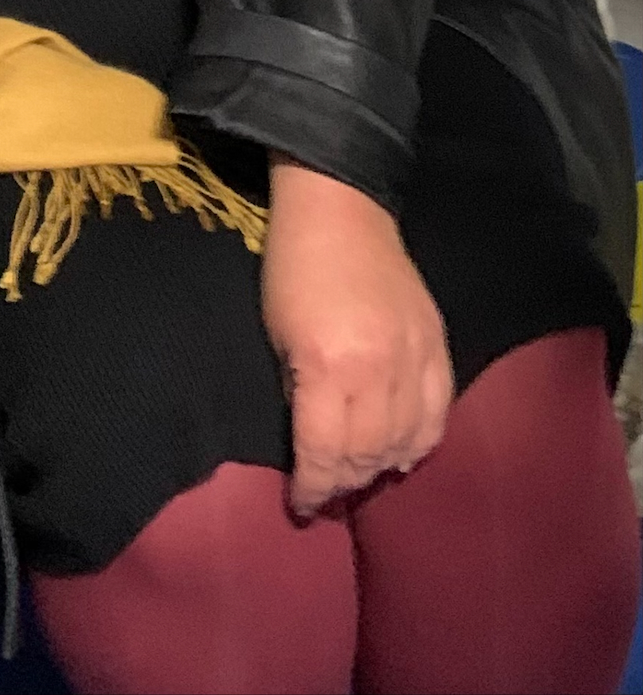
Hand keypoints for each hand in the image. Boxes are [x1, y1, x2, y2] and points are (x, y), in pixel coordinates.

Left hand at [261, 159, 452, 517]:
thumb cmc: (292, 268)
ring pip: (408, 440)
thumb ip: (299, 393)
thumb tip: (313, 444)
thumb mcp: (277, 334)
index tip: (301, 505)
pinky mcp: (438, 346)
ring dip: (382, 467)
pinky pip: (439, 412)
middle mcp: (378, 370)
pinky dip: (422, 442)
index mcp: (328, 366)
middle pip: (368, 453)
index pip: (325, 450)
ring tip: (361, 477)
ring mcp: (414, 357)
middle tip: (328, 493)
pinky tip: (404, 454)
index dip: (313, 487)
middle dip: (344, 481)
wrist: (342, 210)